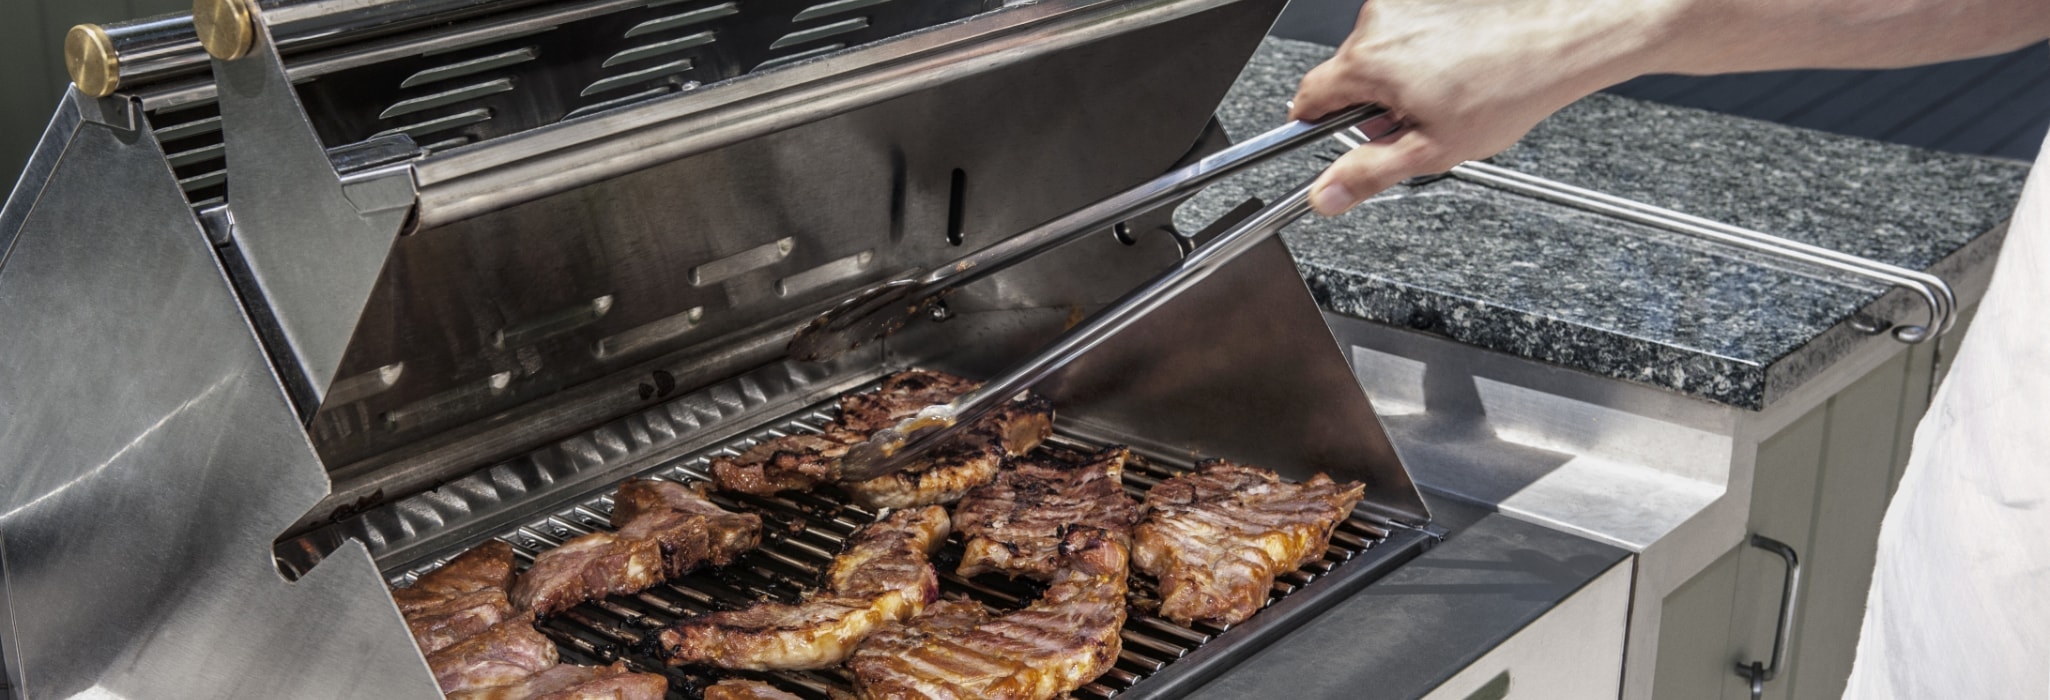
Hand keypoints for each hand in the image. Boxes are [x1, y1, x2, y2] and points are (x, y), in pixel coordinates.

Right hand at [1290, 0, 1672, 214]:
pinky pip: (1408, 29)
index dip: (1316, 126)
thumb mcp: (1432, 149)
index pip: (1307, 99)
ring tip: (1447, 95)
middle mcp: (1379, 22)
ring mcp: (1404, 2)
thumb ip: (1368, 173)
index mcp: (1368, 62)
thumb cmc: (1510, 86)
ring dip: (1399, 76)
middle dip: (1371, 103)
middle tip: (1414, 124)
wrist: (1563, 38)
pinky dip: (1423, 50)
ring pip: (1380, 52)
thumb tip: (1325, 195)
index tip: (1333, 139)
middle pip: (1348, 74)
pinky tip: (1458, 68)